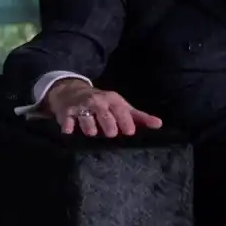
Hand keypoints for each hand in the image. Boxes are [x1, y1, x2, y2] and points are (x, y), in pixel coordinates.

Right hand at [43, 78, 162, 136]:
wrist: (71, 91)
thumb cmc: (102, 103)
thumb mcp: (120, 106)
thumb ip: (139, 117)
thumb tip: (159, 124)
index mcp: (112, 101)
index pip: (120, 110)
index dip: (125, 120)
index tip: (130, 131)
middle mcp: (97, 103)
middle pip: (103, 113)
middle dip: (107, 123)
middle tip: (111, 134)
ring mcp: (81, 107)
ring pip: (85, 117)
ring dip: (88, 125)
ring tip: (91, 132)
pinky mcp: (66, 113)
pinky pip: (67, 120)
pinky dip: (67, 125)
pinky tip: (68, 131)